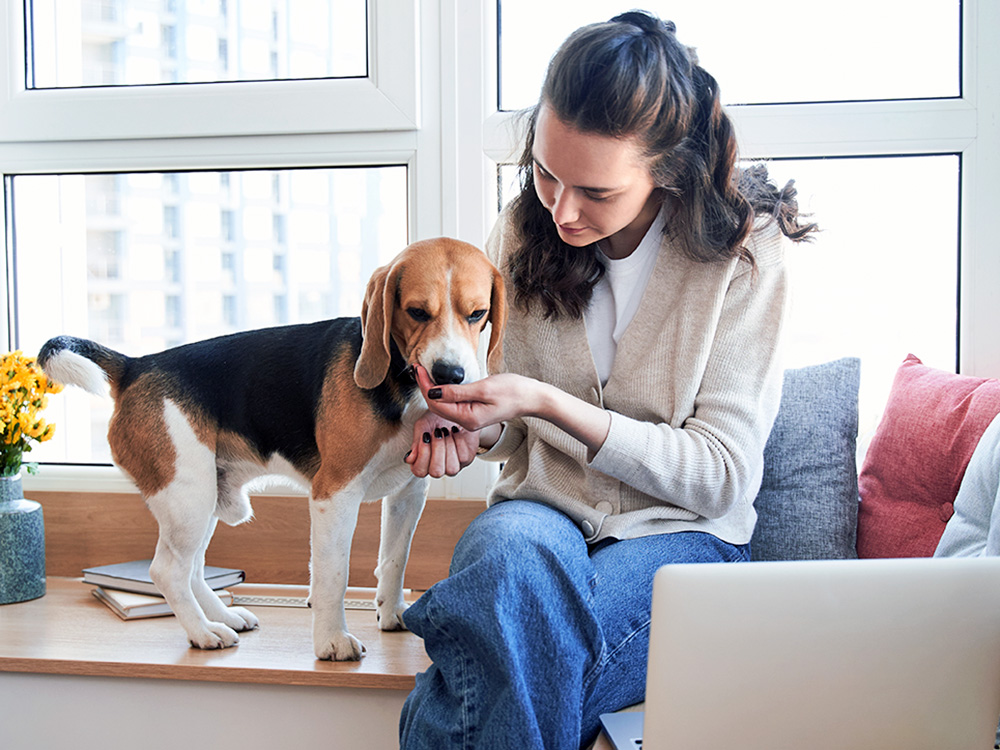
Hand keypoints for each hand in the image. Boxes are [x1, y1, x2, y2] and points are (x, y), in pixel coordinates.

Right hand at [405, 410, 479, 478]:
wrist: (453, 408)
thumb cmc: (435, 419)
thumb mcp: (422, 426)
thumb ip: (415, 443)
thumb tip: (409, 459)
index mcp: (423, 462)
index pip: (419, 471)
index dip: (422, 455)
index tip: (425, 437)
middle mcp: (438, 467)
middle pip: (436, 472)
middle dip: (437, 450)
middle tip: (436, 433)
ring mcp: (453, 465)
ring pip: (451, 469)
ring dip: (448, 447)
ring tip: (445, 432)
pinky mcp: (467, 459)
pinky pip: (463, 458)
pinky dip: (458, 441)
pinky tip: (454, 432)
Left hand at [414, 364, 611, 456]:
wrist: (532, 397)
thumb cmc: (514, 391)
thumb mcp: (484, 388)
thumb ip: (456, 392)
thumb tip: (432, 392)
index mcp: (467, 418)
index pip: (435, 404)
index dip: (424, 386)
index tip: (417, 368)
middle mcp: (466, 422)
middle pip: (436, 406)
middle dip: (424, 387)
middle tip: (417, 367)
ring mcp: (469, 418)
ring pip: (442, 405)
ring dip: (432, 389)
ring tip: (424, 372)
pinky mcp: (472, 412)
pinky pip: (451, 404)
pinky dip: (442, 392)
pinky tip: (439, 382)